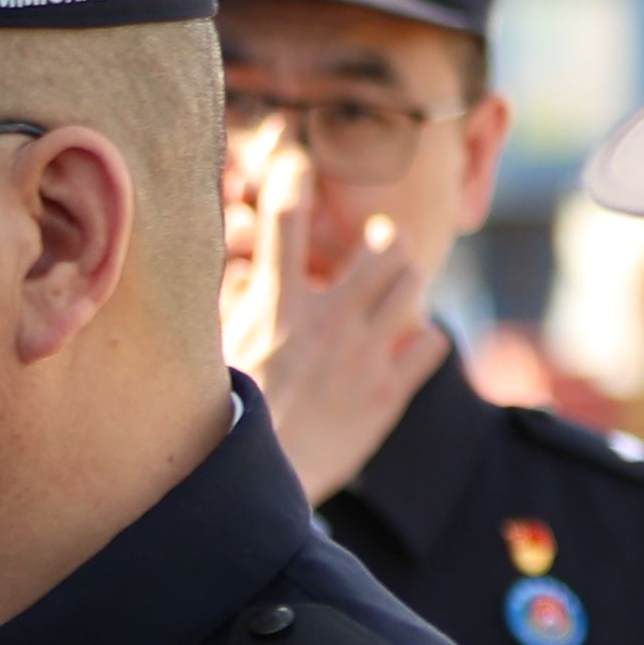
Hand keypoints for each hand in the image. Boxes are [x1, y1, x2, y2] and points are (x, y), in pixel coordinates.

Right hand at [228, 140, 449, 485]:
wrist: (254, 485)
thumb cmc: (225, 422)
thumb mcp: (212, 357)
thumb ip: (230, 309)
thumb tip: (233, 276)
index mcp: (277, 309)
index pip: (284, 224)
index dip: (291, 180)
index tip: (298, 159)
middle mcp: (327, 323)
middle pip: (383, 251)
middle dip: (387, 242)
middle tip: (381, 246)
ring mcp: (364, 357)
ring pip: (413, 288)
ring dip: (408, 283)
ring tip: (398, 290)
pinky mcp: (387, 395)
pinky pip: (430, 345)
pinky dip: (424, 339)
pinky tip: (411, 345)